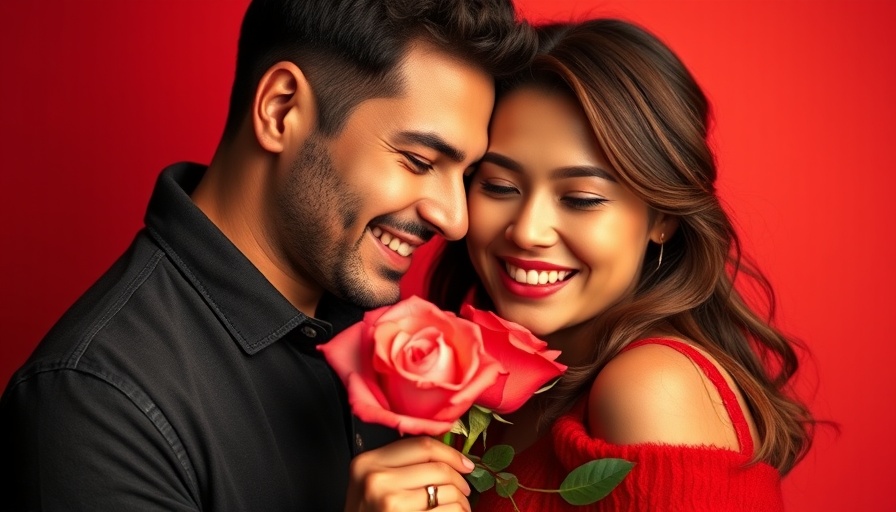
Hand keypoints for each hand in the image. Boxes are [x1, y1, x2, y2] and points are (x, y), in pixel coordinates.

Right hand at [345, 436, 474, 510]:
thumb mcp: (372, 482)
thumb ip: (400, 465)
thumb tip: (448, 456)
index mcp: (368, 462)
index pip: (422, 445)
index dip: (450, 453)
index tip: (465, 464)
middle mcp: (377, 480)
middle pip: (438, 468)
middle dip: (459, 479)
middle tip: (464, 490)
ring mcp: (391, 502)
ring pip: (447, 491)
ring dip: (461, 500)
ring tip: (459, 506)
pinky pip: (447, 511)